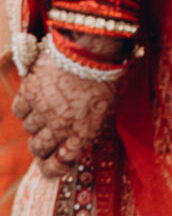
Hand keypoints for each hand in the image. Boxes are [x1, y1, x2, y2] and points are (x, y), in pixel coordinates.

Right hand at [11, 51, 121, 180]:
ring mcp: (44, 109)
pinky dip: (26, 107)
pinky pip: (20, 110)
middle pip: (38, 148)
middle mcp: (61, 126)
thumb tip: (74, 142)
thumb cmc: (106, 75)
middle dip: (42, 144)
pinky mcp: (30, 92)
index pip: (59, 165)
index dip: (52, 169)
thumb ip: (89, 128)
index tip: (52, 164)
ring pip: (29, 129)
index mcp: (84, 133)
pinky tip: (35, 98)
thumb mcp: (106, 108)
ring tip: (47, 106)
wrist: (94, 45)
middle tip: (47, 133)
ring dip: (36, 122)